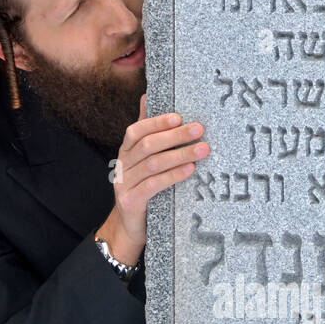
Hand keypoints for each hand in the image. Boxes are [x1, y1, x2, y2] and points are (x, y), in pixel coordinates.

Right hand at [96, 95, 208, 262]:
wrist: (129, 227)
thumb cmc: (142, 189)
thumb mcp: (143, 161)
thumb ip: (146, 132)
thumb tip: (147, 96)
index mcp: (125, 152)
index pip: (136, 131)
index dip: (157, 122)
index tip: (179, 117)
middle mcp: (122, 165)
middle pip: (148, 145)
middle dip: (175, 136)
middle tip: (199, 130)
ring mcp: (124, 184)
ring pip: (153, 164)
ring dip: (180, 155)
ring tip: (202, 150)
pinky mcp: (131, 202)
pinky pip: (153, 185)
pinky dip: (172, 176)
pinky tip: (189, 170)